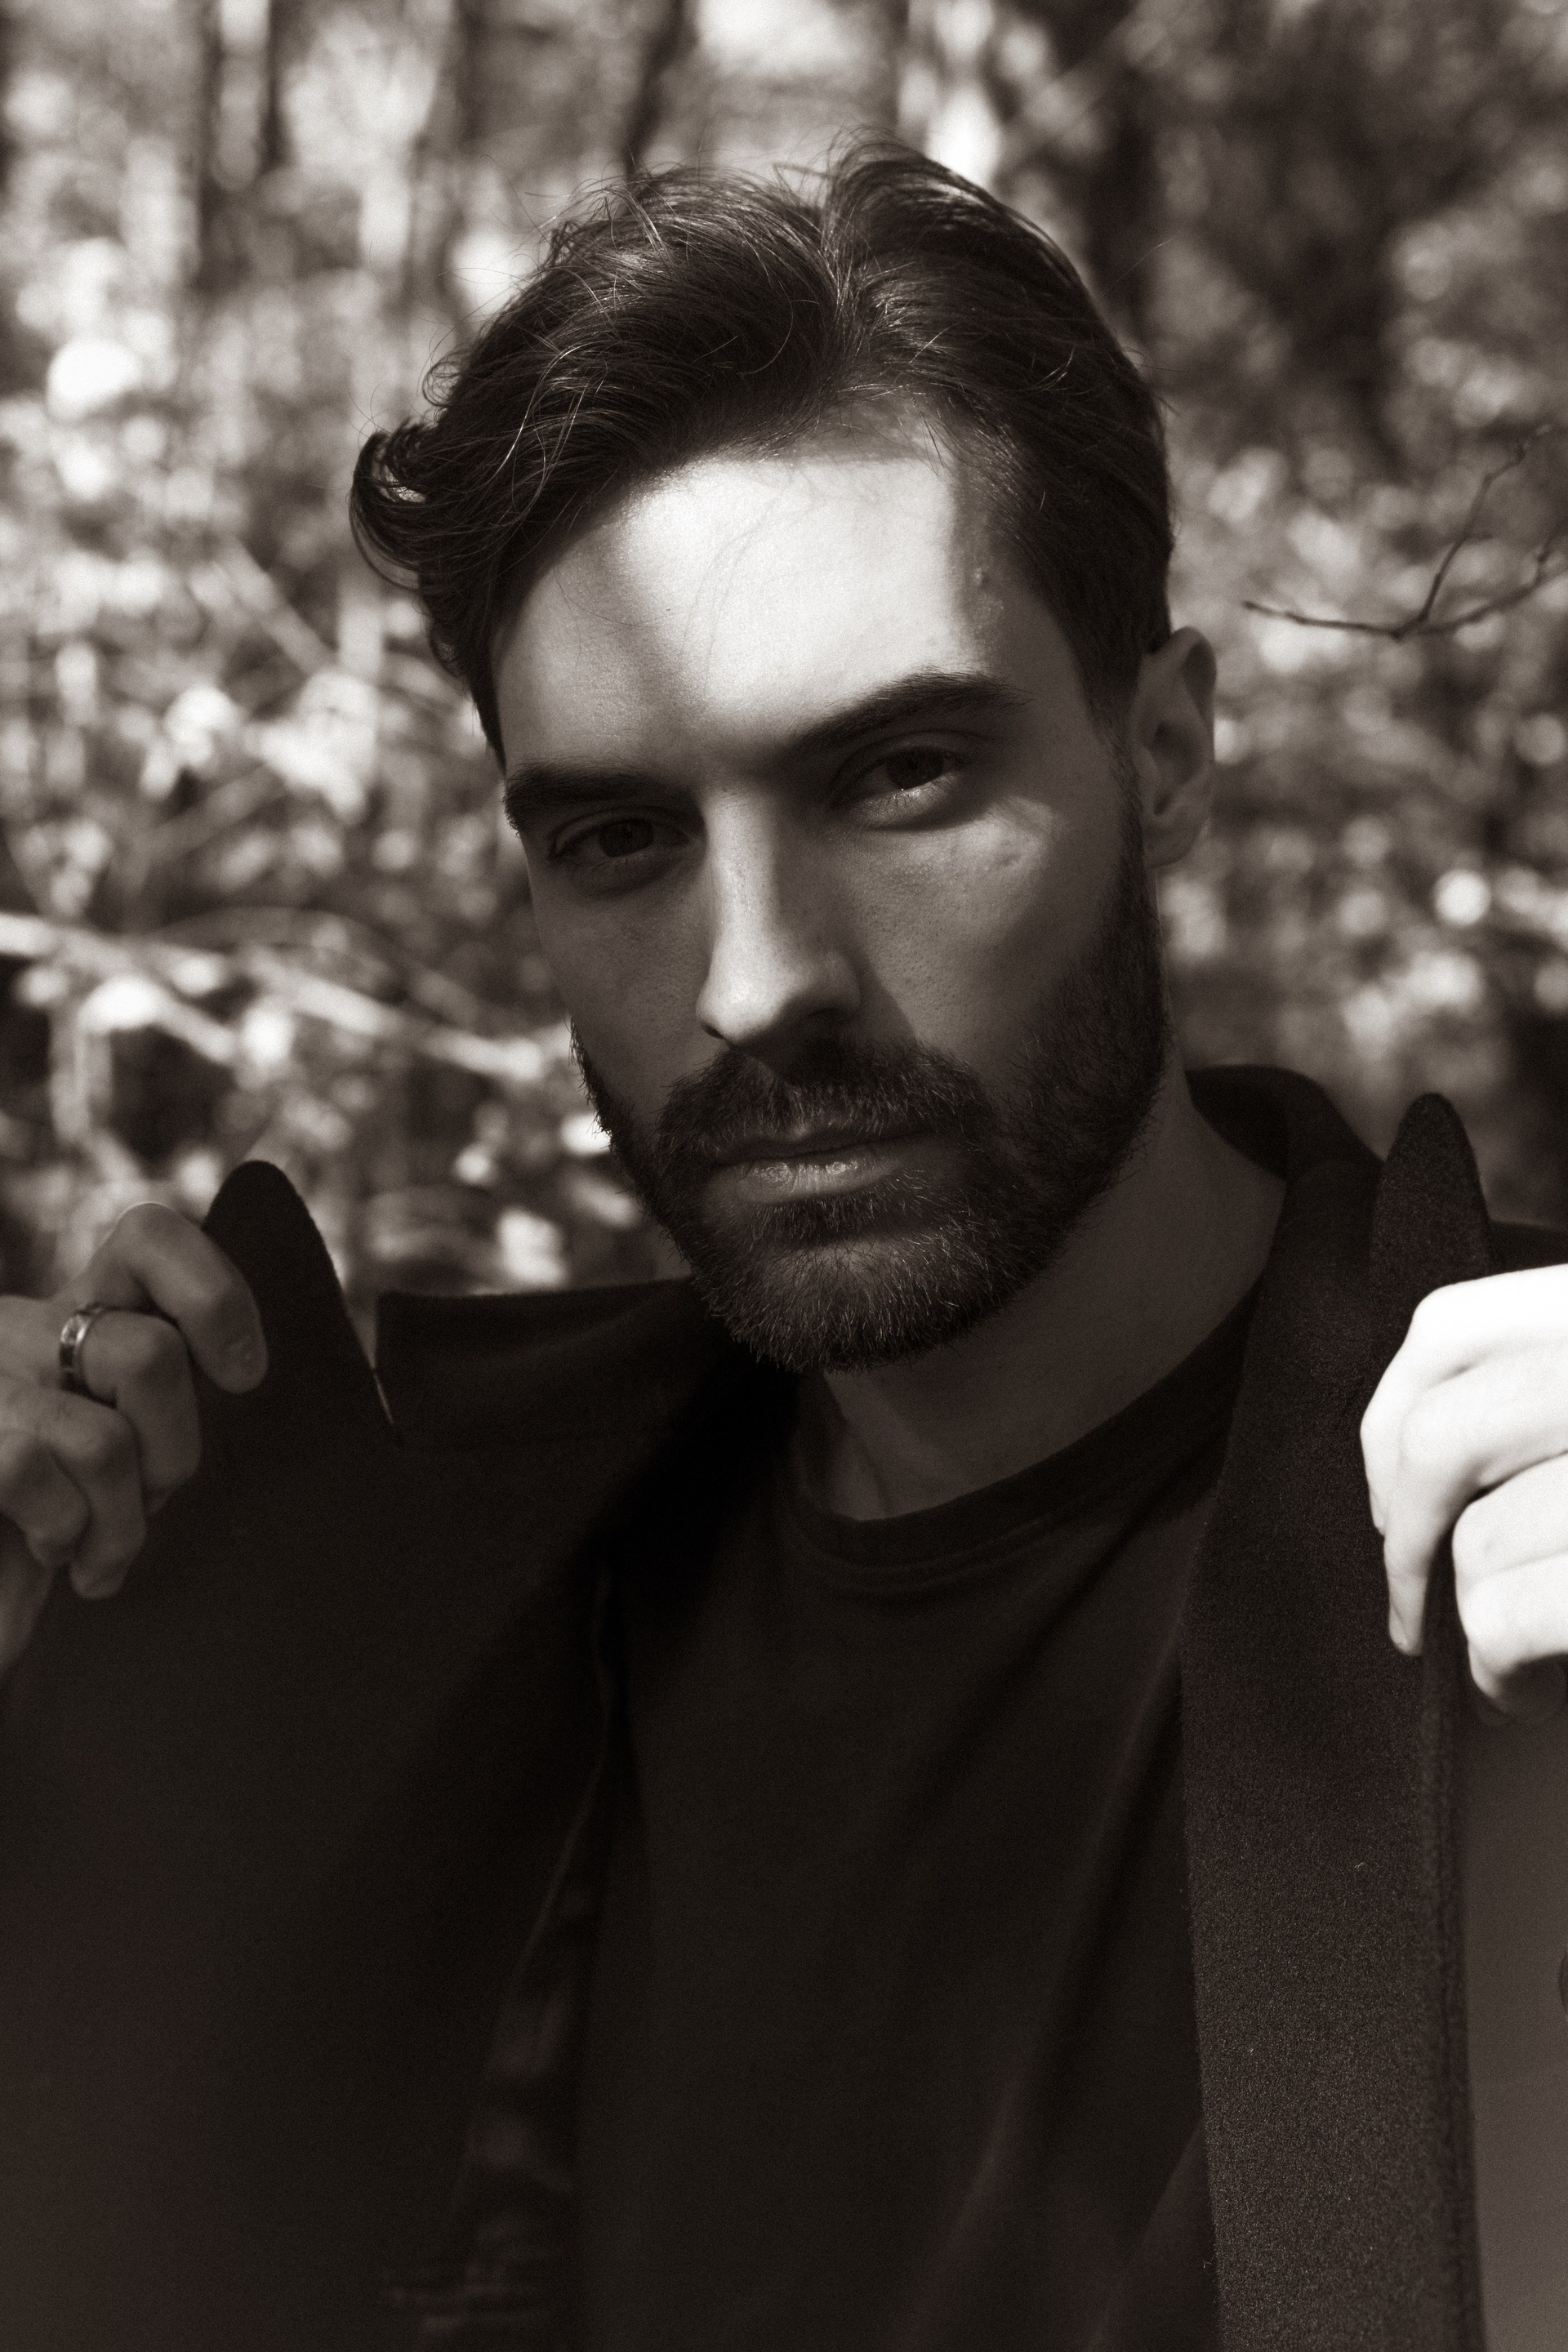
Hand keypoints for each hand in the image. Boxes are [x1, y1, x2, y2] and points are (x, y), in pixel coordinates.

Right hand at [0, 1204, 265, 1676]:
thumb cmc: (74, 1528)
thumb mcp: (142, 1450)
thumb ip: (183, 1401)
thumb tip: (291, 1388)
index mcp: (80, 1317)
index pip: (148, 1238)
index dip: (213, 1295)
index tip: (246, 1377)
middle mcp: (22, 1332)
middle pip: (151, 1355)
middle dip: (176, 1451)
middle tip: (156, 1498)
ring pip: (104, 1437)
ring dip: (123, 1519)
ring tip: (108, 1552)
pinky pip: (37, 1475)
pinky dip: (67, 1533)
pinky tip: (57, 1555)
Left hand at [1362, 1264, 1567, 1723]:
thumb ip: (1552, 1405)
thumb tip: (1412, 1465)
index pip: (1453, 1328)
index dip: (1394, 1417)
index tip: (1398, 1490)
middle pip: (1448, 1434)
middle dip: (1407, 1535)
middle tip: (1414, 1595)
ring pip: (1479, 1541)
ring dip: (1470, 1624)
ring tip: (1514, 1657)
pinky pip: (1507, 1621)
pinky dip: (1496, 1675)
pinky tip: (1527, 1689)